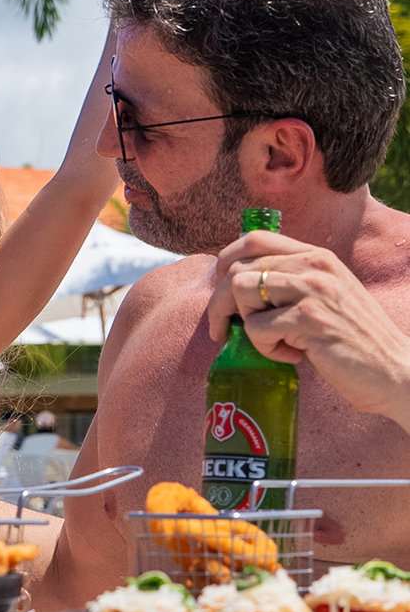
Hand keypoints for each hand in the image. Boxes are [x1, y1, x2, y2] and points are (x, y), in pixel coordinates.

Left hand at [208, 231, 409, 423]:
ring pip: (242, 293)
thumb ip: (291, 281)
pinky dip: (266, 349)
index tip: (219, 288)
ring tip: (274, 342)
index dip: (226, 261)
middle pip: (238, 269)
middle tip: (223, 330)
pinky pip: (257, 329)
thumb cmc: (353, 340)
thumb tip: (236, 284)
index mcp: (316, 256)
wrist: (396, 372)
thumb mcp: (326, 295)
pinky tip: (293, 356)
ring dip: (247, 325)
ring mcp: (312, 290)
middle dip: (221, 303)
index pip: (254, 239)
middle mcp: (313, 266)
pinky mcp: (310, 320)